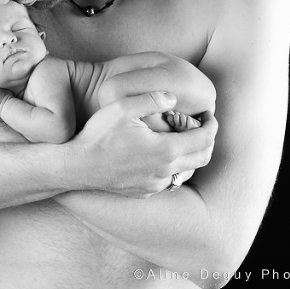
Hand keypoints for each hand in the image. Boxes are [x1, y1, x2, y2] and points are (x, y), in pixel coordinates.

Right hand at [67, 92, 216, 197]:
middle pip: (202, 158)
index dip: (212, 125)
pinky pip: (168, 181)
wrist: (77, 166)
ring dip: (191, 155)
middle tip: (204, 126)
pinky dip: (173, 167)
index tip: (210, 115)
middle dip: (208, 140)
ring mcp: (155, 185)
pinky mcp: (144, 192)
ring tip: (184, 139)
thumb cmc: (98, 135)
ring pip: (186, 171)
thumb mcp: (123, 107)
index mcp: (165, 150)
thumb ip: (152, 98)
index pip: (204, 138)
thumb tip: (173, 97)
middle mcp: (165, 171)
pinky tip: (162, 156)